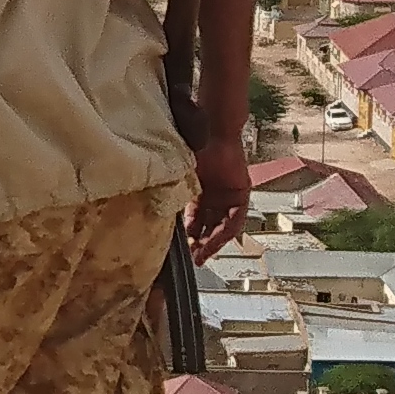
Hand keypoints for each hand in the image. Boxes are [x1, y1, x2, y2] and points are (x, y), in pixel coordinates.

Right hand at [183, 122, 252, 257]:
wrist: (210, 133)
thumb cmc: (192, 148)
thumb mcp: (178, 178)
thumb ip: (171, 195)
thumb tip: (153, 214)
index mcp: (199, 191)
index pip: (195, 221)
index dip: (190, 237)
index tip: (184, 253)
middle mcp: (215, 196)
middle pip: (210, 227)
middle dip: (201, 244)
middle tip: (194, 260)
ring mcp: (229, 195)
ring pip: (223, 226)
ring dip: (214, 242)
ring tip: (204, 255)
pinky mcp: (241, 194)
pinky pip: (236, 219)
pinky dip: (227, 231)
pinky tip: (217, 241)